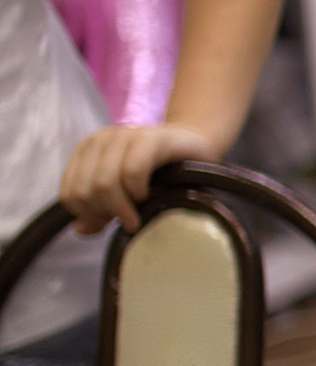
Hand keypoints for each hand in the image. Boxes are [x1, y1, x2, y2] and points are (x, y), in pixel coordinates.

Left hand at [59, 124, 213, 234]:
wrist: (196, 147)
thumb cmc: (159, 173)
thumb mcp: (123, 194)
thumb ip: (99, 210)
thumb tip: (81, 229)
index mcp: (86, 151)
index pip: (69, 193)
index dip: (88, 214)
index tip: (111, 221)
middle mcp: (100, 140)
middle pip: (85, 190)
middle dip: (106, 212)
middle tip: (128, 220)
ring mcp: (125, 136)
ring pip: (104, 183)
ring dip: (122, 207)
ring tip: (139, 213)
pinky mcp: (151, 138)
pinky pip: (132, 171)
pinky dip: (137, 190)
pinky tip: (147, 195)